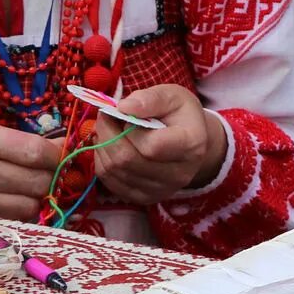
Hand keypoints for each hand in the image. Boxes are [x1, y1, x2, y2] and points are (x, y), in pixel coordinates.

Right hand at [0, 121, 59, 220]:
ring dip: (40, 197)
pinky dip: (23, 209)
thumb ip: (16, 140)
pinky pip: (13, 217)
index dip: (58, 155)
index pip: (36, 152)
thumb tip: (59, 148)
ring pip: (31, 205)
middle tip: (53, 171)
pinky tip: (19, 198)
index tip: (63, 154)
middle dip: (53, 177)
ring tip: (35, 186)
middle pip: (38, 182)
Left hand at [90, 85, 226, 206]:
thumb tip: (123, 107)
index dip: (130, 127)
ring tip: (109, 129)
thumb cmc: (179, 115)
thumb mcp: (172, 95)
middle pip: (128, 160)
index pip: (152, 146)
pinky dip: (103, 161)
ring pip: (115, 171)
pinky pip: (110, 182)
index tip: (126, 112)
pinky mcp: (146, 198)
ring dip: (103, 146)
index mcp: (191, 145)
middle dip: (108, 133)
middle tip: (106, 116)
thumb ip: (151, 98)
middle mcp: (179, 173)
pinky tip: (111, 147)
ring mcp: (162, 189)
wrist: (189, 142)